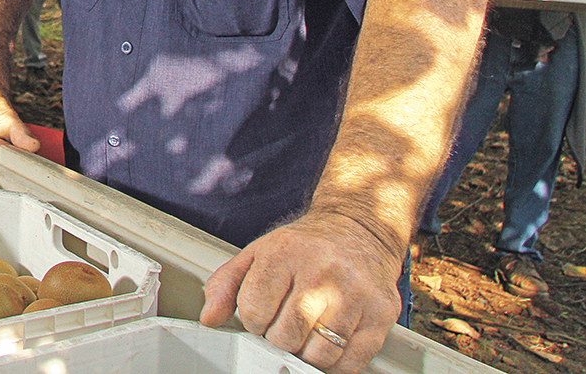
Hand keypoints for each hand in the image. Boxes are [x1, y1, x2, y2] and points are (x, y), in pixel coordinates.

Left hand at [200, 210, 404, 373]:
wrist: (359, 230)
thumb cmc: (304, 247)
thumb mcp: (256, 254)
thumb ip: (225, 285)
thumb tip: (210, 318)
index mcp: (285, 253)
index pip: (253, 311)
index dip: (253, 319)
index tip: (262, 311)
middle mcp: (323, 272)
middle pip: (285, 336)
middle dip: (278, 337)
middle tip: (285, 321)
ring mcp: (355, 294)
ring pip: (318, 354)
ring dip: (305, 351)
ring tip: (306, 330)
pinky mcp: (381, 315)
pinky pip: (351, 363)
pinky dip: (334, 363)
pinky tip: (328, 341)